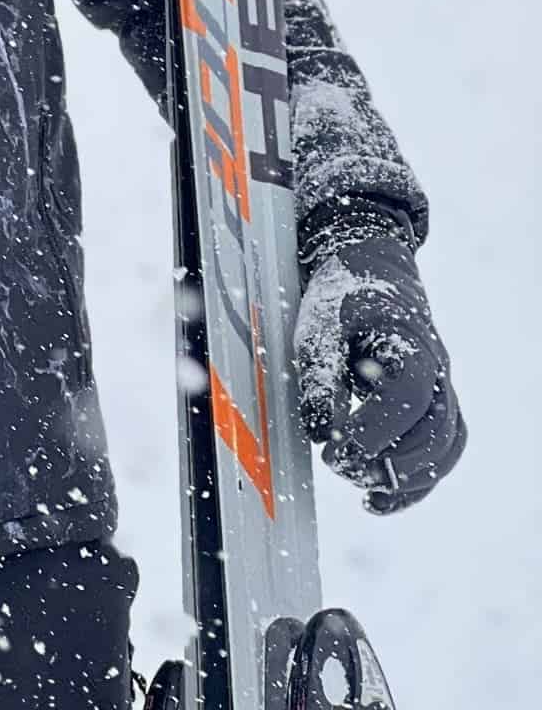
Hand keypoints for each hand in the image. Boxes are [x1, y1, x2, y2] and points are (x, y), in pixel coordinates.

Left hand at [295, 233, 465, 513]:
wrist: (370, 265)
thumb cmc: (342, 294)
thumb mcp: (319, 323)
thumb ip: (320, 373)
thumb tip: (321, 431)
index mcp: (410, 342)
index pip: (409, 396)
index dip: (377, 429)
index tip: (335, 449)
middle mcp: (436, 370)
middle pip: (437, 430)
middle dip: (392, 461)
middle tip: (339, 466)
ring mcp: (440, 389)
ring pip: (445, 447)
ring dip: (408, 479)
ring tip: (363, 491)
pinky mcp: (431, 406)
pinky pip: (439, 452)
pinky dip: (414, 481)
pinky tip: (376, 499)